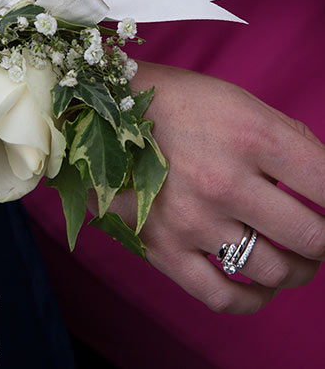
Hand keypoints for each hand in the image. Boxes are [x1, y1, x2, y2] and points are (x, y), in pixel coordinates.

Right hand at [109, 62, 324, 313]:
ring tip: (293, 257)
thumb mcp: (236, 101)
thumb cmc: (176, 101)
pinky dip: (253, 300)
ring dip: (297, 269)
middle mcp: (224, 179)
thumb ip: (286, 139)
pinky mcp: (161, 247)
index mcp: (250, 133)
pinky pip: (224, 298)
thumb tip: (324, 180)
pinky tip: (260, 288)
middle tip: (318, 235)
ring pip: (275, 271)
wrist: (99, 112)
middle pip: (312, 237)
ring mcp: (192, 219)